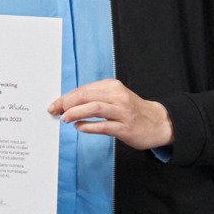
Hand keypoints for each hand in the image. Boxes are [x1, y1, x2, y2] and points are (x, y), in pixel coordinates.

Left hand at [48, 78, 172, 150]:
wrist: (158, 122)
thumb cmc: (132, 110)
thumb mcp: (115, 96)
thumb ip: (95, 98)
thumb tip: (68, 103)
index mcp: (112, 86)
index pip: (84, 89)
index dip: (66, 97)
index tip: (55, 105)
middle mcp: (117, 96)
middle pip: (86, 96)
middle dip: (67, 103)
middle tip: (56, 111)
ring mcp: (122, 112)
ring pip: (94, 108)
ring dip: (76, 113)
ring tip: (65, 118)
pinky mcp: (125, 128)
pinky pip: (103, 126)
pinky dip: (88, 126)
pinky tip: (79, 127)